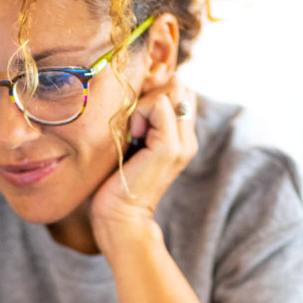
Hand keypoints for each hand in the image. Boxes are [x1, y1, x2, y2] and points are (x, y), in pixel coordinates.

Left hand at [89, 75, 198, 253]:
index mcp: (180, 136)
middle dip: (151, 91)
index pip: (178, 90)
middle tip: (132, 121)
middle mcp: (187, 137)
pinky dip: (139, 112)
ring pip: (172, 89)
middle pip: (179, 85)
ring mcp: (182, 142)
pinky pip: (159, 104)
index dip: (154, 91)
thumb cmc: (115, 182)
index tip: (133, 116)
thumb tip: (134, 89)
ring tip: (132, 131)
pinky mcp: (170, 147)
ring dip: (144, 102)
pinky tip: (131, 136)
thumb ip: (139, 119)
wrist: (119, 217)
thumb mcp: (130, 142)